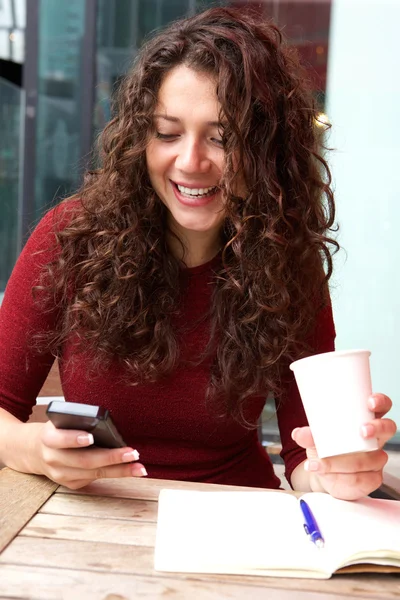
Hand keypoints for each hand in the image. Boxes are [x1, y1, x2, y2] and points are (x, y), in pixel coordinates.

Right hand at [32, 420, 146, 488]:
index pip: (60, 439)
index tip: (91, 437)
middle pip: (84, 460)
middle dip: (111, 457)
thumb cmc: (57, 430)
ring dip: (119, 470)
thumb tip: (104, 422)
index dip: (75, 438)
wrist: (36, 451)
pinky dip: (114, 474)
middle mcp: (53, 459)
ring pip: (93, 473)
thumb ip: (77, 421)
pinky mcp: (70, 483)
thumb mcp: (60, 421)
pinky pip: (94, 479)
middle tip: (132, 453)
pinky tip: (130, 470)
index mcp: (48, 438)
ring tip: (139, 467)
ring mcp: (61, 474)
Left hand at [291, 393, 396, 499]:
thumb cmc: (325, 447)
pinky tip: (326, 474)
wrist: (324, 474)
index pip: (382, 406)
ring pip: (366, 459)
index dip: (380, 402)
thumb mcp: (315, 438)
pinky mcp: (372, 479)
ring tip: (319, 462)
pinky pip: (360, 479)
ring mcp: (376, 459)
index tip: (369, 402)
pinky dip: (340, 477)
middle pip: (387, 429)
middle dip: (376, 428)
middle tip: (361, 430)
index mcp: (366, 419)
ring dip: (341, 462)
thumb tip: (298, 433)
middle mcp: (376, 438)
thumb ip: (308, 435)